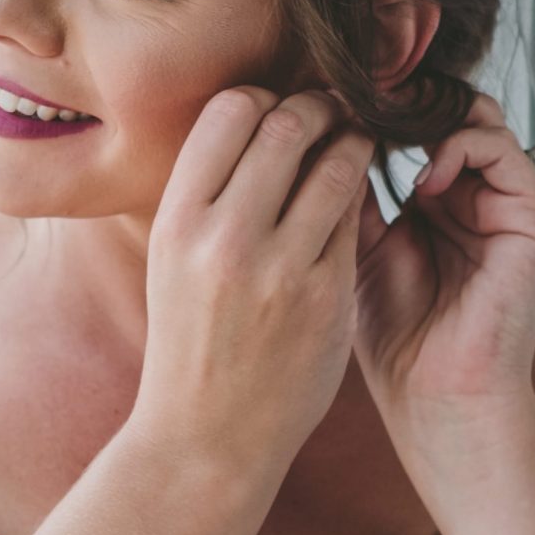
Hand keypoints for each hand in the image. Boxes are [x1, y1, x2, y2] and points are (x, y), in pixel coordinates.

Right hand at [135, 87, 375, 474]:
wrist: (205, 438)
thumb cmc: (191, 341)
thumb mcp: (172, 261)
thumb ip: (208, 195)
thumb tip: (254, 117)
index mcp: (177, 221)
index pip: (230, 111)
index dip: (264, 97)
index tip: (279, 107)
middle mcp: (224, 238)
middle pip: (287, 122)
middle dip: (317, 107)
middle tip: (331, 113)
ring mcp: (279, 268)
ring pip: (335, 163)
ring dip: (353, 142)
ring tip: (355, 144)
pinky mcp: (326, 297)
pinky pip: (356, 217)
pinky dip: (362, 195)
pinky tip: (360, 196)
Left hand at [350, 90, 534, 432]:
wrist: (436, 398)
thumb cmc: (393, 336)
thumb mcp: (355, 246)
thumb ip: (352, 189)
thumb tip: (326, 126)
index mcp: (430, 201)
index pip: (411, 127)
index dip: (374, 111)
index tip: (331, 107)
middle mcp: (470, 196)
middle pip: (444, 113)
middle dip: (400, 106)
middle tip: (358, 107)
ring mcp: (503, 205)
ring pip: (474, 118)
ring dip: (428, 121)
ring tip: (389, 144)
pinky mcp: (532, 220)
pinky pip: (502, 149)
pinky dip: (460, 146)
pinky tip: (423, 177)